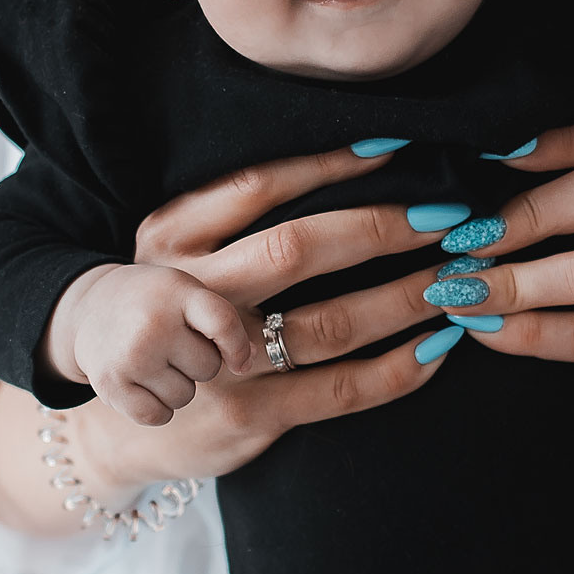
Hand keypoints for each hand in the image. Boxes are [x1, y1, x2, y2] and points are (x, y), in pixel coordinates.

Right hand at [0, 145, 465, 530]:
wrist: (114, 423)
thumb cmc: (172, 317)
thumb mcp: (175, 253)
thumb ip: (235, 217)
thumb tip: (352, 167)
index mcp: (169, 237)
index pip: (258, 185)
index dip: (331, 165)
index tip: (398, 150)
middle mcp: (187, 294)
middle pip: (295, 249)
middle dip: (382, 228)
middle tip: (450, 216)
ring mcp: (216, 360)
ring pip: (329, 324)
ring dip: (405, 299)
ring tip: (459, 280)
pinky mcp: (247, 415)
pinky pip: (340, 389)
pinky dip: (399, 369)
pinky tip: (438, 348)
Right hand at [45, 262, 260, 427]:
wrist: (88, 308)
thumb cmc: (153, 304)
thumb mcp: (185, 293)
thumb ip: (220, 321)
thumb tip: (249, 361)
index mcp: (177, 292)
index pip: (223, 324)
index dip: (237, 348)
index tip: (238, 361)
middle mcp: (153, 323)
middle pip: (208, 367)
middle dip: (197, 363)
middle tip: (172, 346)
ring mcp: (131, 355)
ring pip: (183, 395)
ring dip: (176, 386)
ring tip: (154, 361)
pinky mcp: (111, 384)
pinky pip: (158, 415)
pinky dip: (156, 407)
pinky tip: (143, 384)